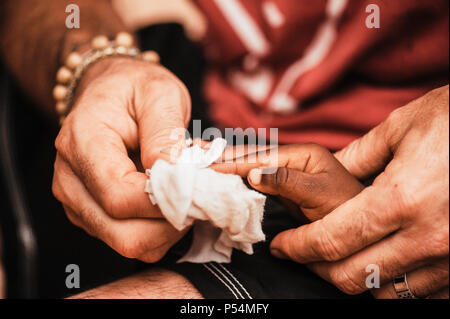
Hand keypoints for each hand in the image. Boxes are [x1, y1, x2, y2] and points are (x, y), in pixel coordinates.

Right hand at [52, 57, 190, 261]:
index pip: (119, 196)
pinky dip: (156, 231)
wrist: (110, 91)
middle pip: (122, 233)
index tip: (195, 190)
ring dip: (165, 229)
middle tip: (196, 197)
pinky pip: (128, 240)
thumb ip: (165, 134)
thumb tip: (174, 177)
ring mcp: (77, 201)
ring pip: (126, 243)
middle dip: (169, 224)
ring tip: (182, 195)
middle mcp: (70, 178)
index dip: (163, 203)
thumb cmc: (135, 88)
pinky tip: (167, 202)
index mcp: (82, 142)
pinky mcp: (91, 214)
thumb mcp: (159, 93)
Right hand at [212, 143, 363, 221]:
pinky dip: (235, 179)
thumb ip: (287, 181)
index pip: (259, 156)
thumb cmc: (348, 209)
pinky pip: (255, 182)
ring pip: (250, 167)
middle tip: (192, 152)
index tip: (205, 163)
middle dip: (223, 156)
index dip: (232, 160)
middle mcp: (292, 159)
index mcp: (302, 154)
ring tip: (199, 160)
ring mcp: (287, 173)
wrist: (364, 230)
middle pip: (251, 156)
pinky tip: (221, 177)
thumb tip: (253, 172)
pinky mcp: (283, 188)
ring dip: (225, 165)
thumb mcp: (319, 194)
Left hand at [270, 85, 448, 297]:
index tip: (281, 245)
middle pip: (352, 276)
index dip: (298, 246)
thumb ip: (357, 155)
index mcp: (400, 199)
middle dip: (318, 268)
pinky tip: (382, 261)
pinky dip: (393, 284)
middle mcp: (427, 236)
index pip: (330, 239)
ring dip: (355, 278)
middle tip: (303, 253)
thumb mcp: (401, 128)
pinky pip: (421, 291)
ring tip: (340, 257)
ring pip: (386, 291)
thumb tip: (323, 170)